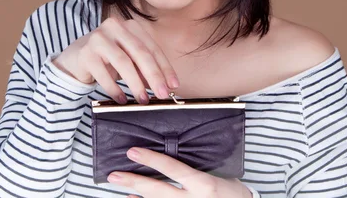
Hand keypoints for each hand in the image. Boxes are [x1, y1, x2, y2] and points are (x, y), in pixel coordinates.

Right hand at [52, 17, 179, 103]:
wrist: (75, 59)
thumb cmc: (108, 59)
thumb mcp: (130, 61)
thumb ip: (146, 69)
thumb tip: (166, 86)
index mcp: (130, 26)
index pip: (152, 48)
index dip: (165, 67)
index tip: (174, 85)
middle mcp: (115, 27)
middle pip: (140, 53)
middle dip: (154, 75)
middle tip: (162, 94)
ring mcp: (98, 38)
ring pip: (123, 62)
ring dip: (135, 84)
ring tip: (143, 100)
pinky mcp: (85, 53)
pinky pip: (103, 73)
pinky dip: (114, 89)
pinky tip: (122, 99)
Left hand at [107, 147, 252, 197]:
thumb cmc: (232, 191)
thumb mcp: (217, 175)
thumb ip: (196, 168)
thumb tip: (170, 157)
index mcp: (204, 184)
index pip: (172, 169)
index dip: (151, 160)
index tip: (132, 152)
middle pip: (157, 191)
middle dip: (134, 182)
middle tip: (114, 175)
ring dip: (137, 197)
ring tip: (122, 189)